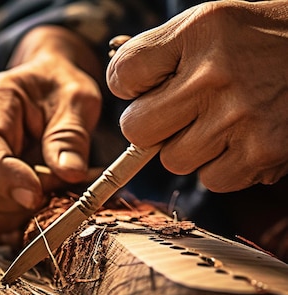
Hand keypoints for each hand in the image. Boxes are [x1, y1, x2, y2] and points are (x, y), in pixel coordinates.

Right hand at [0, 26, 101, 246]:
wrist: (49, 87)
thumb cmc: (60, 87)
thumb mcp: (76, 98)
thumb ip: (70, 134)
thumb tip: (69, 173)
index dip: (3, 177)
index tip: (36, 194)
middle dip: (16, 201)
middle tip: (62, 188)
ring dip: (22, 218)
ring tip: (61, 197)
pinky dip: (18, 230)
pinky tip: (47, 217)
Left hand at [107, 0, 287, 191]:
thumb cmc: (259, 41)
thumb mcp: (208, 24)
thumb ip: (159, 52)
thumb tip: (120, 86)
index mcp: (199, 32)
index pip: (122, 77)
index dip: (131, 87)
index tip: (155, 83)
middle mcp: (217, 74)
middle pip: (137, 131)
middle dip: (152, 126)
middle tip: (181, 111)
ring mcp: (241, 117)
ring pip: (174, 161)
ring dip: (191, 147)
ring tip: (222, 120)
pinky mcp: (264, 152)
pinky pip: (212, 180)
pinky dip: (222, 166)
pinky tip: (243, 138)